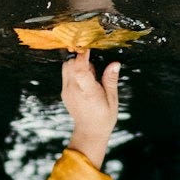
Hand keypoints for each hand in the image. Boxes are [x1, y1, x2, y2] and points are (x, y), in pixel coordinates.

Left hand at [62, 50, 120, 168]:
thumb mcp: (112, 99)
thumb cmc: (104, 116)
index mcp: (88, 92)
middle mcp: (74, 90)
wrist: (90, 131)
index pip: (80, 70)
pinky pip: (65, 74)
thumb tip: (115, 64)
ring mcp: (67, 91)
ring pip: (66, 67)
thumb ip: (110, 80)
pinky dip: (74, 72)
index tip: (88, 48)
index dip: (83, 57)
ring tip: (90, 76)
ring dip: (77, 65)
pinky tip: (84, 82)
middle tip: (94, 69)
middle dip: (81, 60)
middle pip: (70, 64)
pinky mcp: (64, 92)